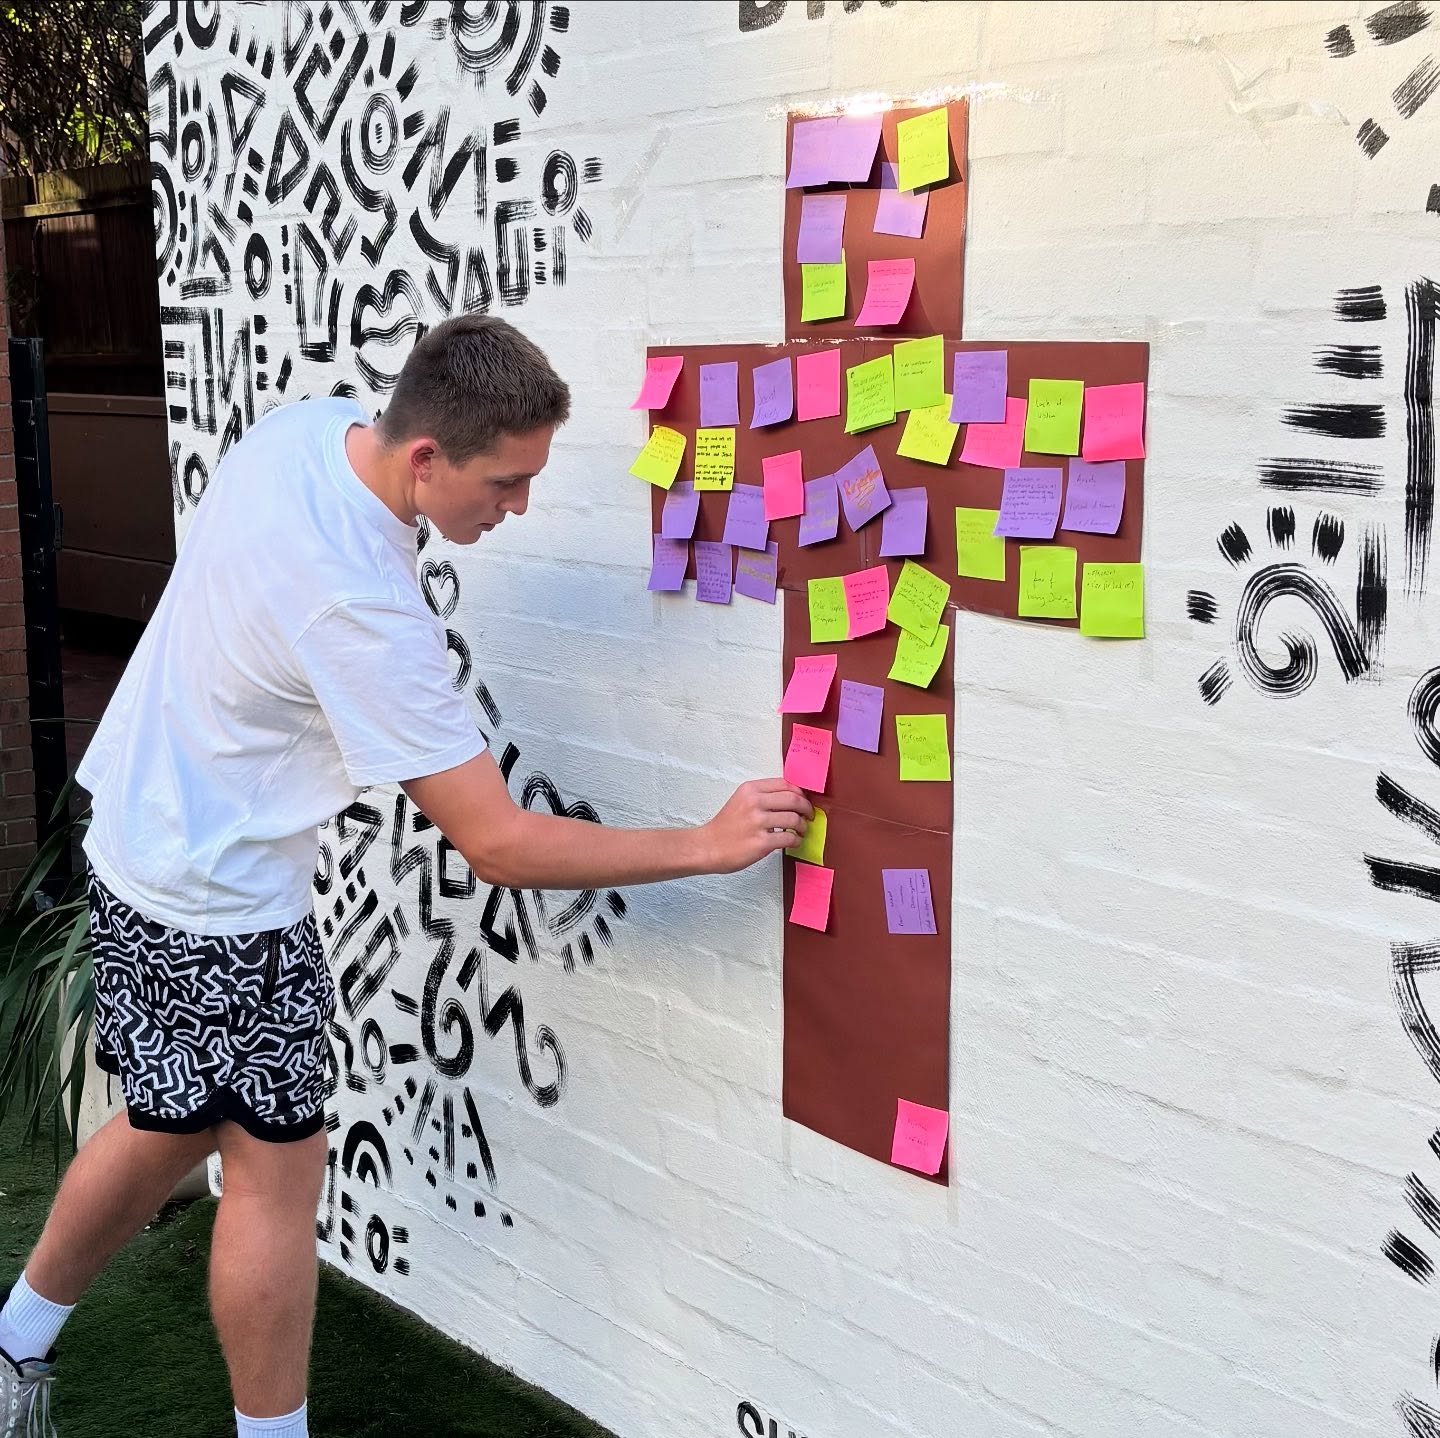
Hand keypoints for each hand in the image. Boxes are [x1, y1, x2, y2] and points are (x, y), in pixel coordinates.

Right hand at [699, 778, 814, 873]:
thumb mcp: (740, 800)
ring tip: (801, 831)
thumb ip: (762, 796)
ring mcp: (758, 822)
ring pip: (794, 819)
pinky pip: (789, 838)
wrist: (707, 847)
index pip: (785, 784)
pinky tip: (794, 842)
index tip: (804, 801)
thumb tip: (791, 799)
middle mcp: (754, 802)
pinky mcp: (761, 842)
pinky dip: (796, 840)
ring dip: (803, 826)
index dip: (800, 793)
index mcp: (750, 789)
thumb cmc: (725, 827)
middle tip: (809, 815)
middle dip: (807, 808)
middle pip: (794, 799)